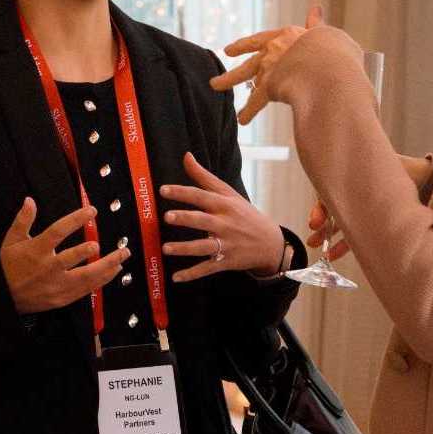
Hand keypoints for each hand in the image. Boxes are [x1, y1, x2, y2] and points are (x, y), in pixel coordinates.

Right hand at [0, 197, 129, 314]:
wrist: (1, 297)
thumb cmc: (8, 266)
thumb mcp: (11, 241)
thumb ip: (23, 220)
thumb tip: (30, 200)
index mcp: (36, 250)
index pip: (58, 232)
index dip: (75, 220)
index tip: (92, 211)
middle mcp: (47, 268)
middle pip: (74, 259)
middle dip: (96, 251)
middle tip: (117, 246)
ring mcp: (55, 285)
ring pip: (85, 278)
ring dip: (107, 268)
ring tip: (123, 258)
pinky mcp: (61, 298)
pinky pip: (84, 290)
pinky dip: (101, 281)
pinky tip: (113, 272)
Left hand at [159, 152, 284, 281]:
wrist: (269, 242)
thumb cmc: (244, 214)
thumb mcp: (228, 193)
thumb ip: (204, 177)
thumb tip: (186, 156)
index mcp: (225, 205)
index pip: (202, 196)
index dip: (183, 192)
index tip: (163, 190)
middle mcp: (225, 223)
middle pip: (203, 220)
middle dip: (186, 218)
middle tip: (167, 217)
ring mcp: (226, 244)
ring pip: (203, 247)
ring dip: (185, 248)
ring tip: (166, 248)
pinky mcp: (226, 262)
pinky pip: (207, 268)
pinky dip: (192, 274)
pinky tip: (176, 277)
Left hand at [210, 6, 324, 124]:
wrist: (327, 59)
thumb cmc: (330, 47)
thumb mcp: (322, 33)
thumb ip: (315, 25)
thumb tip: (316, 9)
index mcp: (285, 36)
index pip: (259, 40)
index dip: (244, 46)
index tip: (229, 50)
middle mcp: (272, 51)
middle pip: (248, 63)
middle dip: (232, 71)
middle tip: (216, 78)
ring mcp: (269, 68)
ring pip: (245, 78)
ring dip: (228, 81)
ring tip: (216, 87)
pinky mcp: (270, 85)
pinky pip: (257, 101)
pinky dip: (249, 111)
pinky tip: (242, 119)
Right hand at [305, 155, 428, 259]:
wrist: (424, 180)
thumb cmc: (402, 172)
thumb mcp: (383, 172)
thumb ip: (368, 180)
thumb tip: (344, 190)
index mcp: (354, 179)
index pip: (330, 192)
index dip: (321, 208)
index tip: (315, 222)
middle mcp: (355, 193)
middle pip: (333, 208)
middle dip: (320, 222)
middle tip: (313, 235)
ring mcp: (362, 209)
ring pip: (340, 222)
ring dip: (326, 235)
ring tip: (316, 246)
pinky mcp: (370, 223)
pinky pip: (353, 234)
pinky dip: (343, 244)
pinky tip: (333, 254)